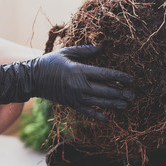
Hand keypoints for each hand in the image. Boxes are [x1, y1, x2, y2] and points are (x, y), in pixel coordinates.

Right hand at [0, 45, 133, 119]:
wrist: (32, 79)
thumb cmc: (50, 63)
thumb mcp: (67, 52)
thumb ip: (85, 51)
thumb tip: (102, 46)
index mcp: (80, 71)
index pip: (104, 74)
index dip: (119, 76)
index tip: (131, 79)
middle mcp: (80, 86)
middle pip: (105, 90)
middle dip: (121, 93)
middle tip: (133, 95)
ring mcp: (76, 97)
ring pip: (99, 102)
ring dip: (114, 104)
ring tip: (126, 105)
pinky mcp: (71, 104)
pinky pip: (87, 112)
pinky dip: (97, 115)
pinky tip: (107, 118)